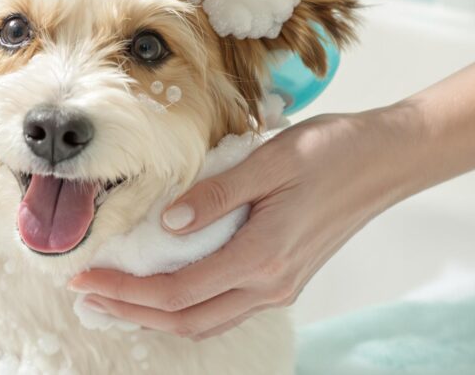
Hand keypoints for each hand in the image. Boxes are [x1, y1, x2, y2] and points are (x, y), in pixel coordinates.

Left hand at [69, 109, 415, 338]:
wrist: (388, 159)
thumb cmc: (333, 152)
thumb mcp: (270, 161)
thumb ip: (216, 195)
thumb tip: (166, 222)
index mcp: (263, 256)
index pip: (177, 292)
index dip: (126, 291)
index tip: (87, 277)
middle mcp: (271, 284)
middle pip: (186, 319)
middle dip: (130, 312)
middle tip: (87, 295)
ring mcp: (280, 287)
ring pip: (206, 321)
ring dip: (156, 317)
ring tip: (116, 299)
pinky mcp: (285, 279)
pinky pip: (226, 309)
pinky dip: (188, 309)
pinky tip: (166, 293)